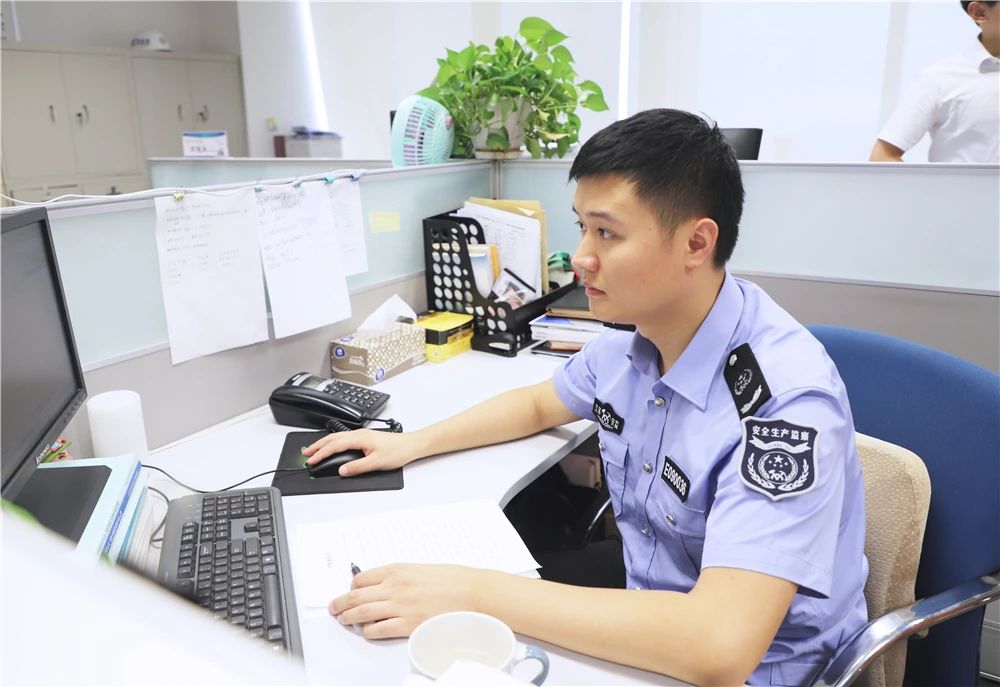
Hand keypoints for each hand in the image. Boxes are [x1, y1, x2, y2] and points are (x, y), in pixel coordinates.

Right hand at [302, 428, 419, 476]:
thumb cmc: (398, 451)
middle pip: (332, 438)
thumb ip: (357, 467)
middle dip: (317, 446)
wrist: (411, 445)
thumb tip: (342, 471)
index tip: (311, 460)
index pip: (334, 445)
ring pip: (337, 438)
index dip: (321, 453)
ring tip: (314, 450)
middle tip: (305, 454)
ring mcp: (362, 435)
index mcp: (359, 437)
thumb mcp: (376, 463)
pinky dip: (334, 443)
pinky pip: (344, 439)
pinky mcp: (365, 438)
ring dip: (324, 444)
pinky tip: (332, 448)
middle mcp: (359, 434)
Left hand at [330, 563, 484, 638]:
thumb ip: (400, 576)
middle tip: (334, 607)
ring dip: (349, 617)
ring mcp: (401, 606)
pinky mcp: (408, 624)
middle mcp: (395, 587)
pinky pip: (379, 630)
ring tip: (343, 620)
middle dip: (341, 603)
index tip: (349, 591)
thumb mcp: (421, 569)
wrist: (472, 592)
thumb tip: (385, 584)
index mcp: (398, 570)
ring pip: (362, 613)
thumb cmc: (452, 580)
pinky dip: (368, 631)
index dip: (352, 586)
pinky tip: (367, 631)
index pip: (362, 578)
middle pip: (356, 595)